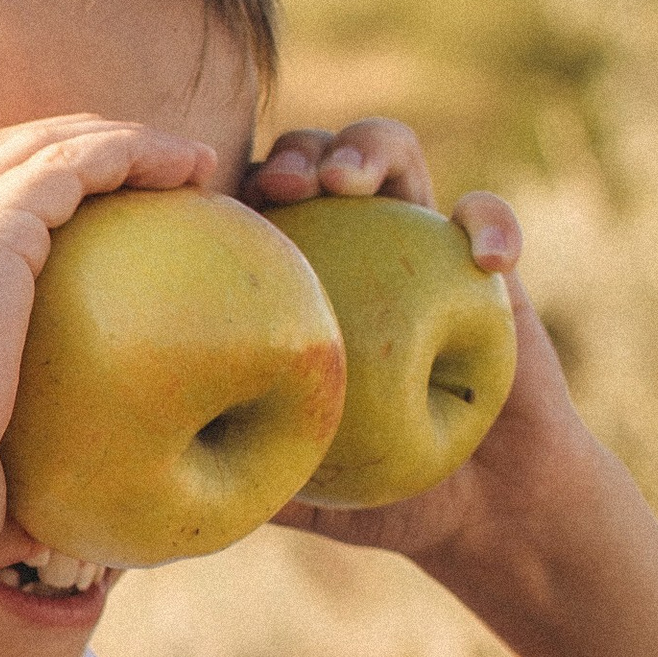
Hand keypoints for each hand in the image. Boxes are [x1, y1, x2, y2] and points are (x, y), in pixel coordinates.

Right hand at [0, 114, 221, 571]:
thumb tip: (44, 531)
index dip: (16, 210)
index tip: (79, 233)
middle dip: (70, 154)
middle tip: (143, 179)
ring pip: (40, 147)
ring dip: (117, 141)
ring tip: (185, 161)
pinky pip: (77, 162)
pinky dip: (134, 152)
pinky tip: (188, 165)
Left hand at [242, 117, 587, 568]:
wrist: (481, 508)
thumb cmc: (378, 499)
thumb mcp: (302, 495)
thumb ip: (245, 479)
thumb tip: (165, 490)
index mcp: (294, 287)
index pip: (249, 212)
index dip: (227, 194)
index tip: (219, 211)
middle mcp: (349, 247)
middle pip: (312, 160)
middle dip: (294, 153)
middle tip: (284, 185)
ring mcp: (418, 243)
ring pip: (393, 154)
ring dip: (369, 148)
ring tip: (350, 180)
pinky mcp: (486, 260)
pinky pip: (489, 219)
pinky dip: (492, 225)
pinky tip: (492, 261)